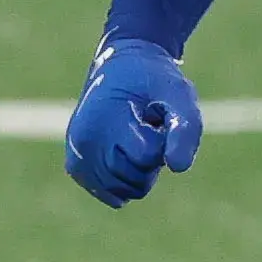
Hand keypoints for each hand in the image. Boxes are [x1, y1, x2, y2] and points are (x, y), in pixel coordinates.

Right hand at [65, 38, 199, 205]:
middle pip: (134, 178)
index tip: (155, 117)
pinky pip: (111, 194)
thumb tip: (178, 168)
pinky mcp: (77, 167)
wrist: (122, 67)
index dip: (161, 139)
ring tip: (134, 138)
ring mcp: (76, 156)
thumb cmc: (155, 81)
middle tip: (146, 128)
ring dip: (138, 171)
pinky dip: (125, 181)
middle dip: (150, 159)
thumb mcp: (179, 95)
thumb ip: (185, 129)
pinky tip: (124, 152)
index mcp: (104, 120)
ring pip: (123, 191)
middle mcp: (83, 142)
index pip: (146, 156)